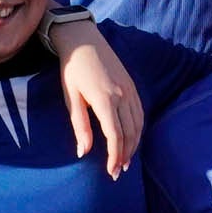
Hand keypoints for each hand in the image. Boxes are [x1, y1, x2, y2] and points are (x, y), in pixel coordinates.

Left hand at [52, 23, 143, 176]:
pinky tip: (132, 138)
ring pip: (138, 124)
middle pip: (130, 133)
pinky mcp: (132, 86)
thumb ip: (80, 126)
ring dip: (134, 145)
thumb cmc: (72, 69)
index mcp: (105, 100)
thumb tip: (83, 152)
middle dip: (125, 155)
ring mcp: (130, 90)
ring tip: (126, 160)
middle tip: (118, 171)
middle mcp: (122, 96)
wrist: (83, 40)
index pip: (115, 136)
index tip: (111, 171)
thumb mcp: (71, 98)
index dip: (114, 156)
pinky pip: (140, 113)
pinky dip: (138, 129)